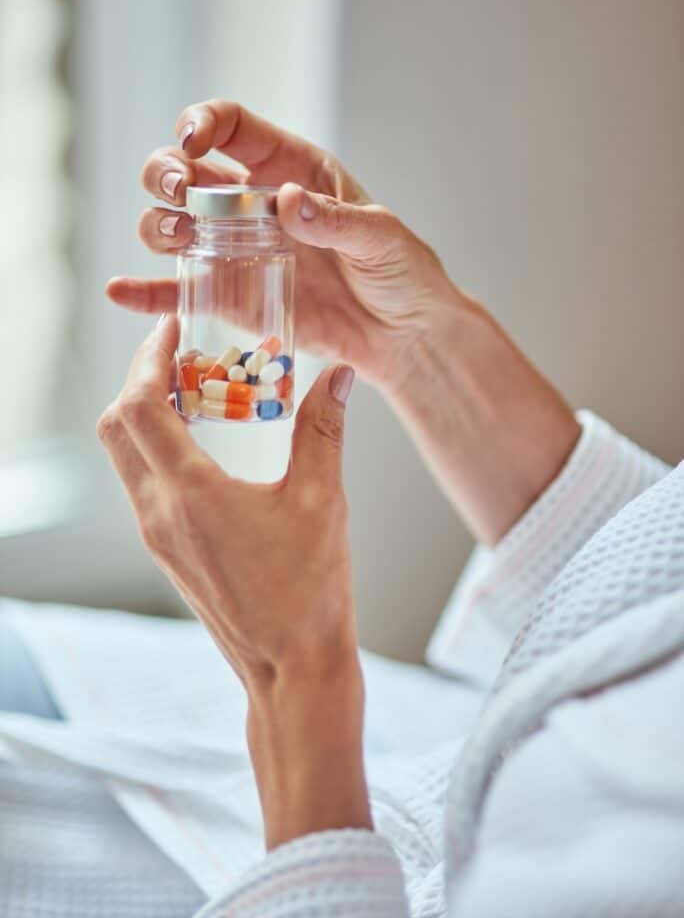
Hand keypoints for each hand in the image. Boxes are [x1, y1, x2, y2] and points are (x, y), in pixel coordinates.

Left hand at [97, 315, 370, 846]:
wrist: (291, 670)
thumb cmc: (309, 593)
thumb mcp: (323, 501)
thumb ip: (322, 429)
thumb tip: (335, 374)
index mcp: (190, 494)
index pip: (141, 406)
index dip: (148, 358)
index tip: (172, 329)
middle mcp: (159, 513)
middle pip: (117, 426)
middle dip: (139, 380)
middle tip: (179, 355)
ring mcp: (158, 535)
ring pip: (125, 455)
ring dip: (145, 414)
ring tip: (194, 391)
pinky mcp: (168, 551)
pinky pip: (143, 483)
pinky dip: (158, 448)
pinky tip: (203, 443)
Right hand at [107, 99, 455, 391]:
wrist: (403, 333)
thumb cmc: (401, 272)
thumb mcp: (379, 237)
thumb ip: (334, 220)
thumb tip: (284, 201)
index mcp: (288, 168)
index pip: (231, 127)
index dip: (202, 123)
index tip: (192, 141)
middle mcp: (251, 204)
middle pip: (184, 171)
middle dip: (166, 171)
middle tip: (182, 191)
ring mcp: (236, 250)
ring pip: (171, 223)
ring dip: (156, 223)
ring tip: (176, 238)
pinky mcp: (232, 297)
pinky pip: (179, 291)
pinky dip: (146, 292)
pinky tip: (121, 290)